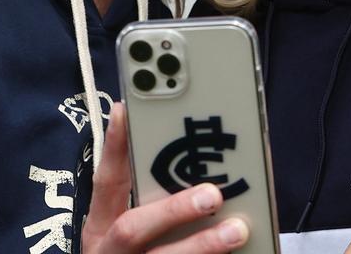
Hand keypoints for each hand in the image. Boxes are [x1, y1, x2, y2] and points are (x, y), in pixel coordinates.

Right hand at [80, 103, 249, 252]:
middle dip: (173, 210)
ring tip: (239, 230)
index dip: (114, 147)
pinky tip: (248, 253)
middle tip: (212, 195)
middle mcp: (112, 252)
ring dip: (203, 246)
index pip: (107, 182)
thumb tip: (200, 156)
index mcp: (103, 228)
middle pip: (135, 230)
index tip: (126, 111)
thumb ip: (154, 195)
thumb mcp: (131, 228)